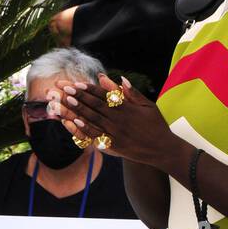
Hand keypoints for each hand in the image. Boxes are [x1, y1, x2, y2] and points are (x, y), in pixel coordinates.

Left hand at [50, 72, 174, 165]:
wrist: (163, 149)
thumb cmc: (156, 125)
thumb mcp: (148, 106)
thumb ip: (133, 94)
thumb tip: (120, 79)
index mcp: (127, 108)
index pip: (104, 96)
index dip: (89, 89)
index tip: (77, 84)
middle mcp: (120, 119)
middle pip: (95, 106)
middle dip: (79, 96)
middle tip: (65, 89)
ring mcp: (116, 133)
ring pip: (93, 119)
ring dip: (78, 110)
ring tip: (65, 101)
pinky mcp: (115, 145)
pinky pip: (97, 136)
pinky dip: (85, 128)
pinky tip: (75, 122)